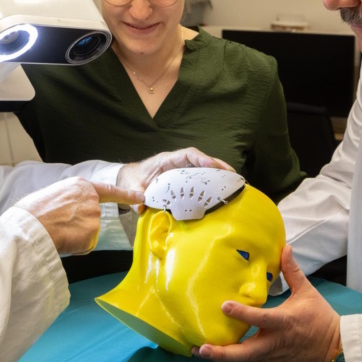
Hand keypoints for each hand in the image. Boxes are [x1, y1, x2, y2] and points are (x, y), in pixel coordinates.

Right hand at [16, 177, 143, 255]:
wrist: (30, 227)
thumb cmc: (33, 212)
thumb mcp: (52, 194)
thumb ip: (69, 200)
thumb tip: (68, 211)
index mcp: (81, 186)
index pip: (109, 191)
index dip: (126, 195)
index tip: (140, 196)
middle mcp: (92, 200)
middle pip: (93, 218)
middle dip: (79, 226)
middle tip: (58, 226)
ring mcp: (94, 217)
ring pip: (88, 233)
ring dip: (75, 237)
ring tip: (57, 231)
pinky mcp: (93, 235)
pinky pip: (85, 246)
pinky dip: (75, 247)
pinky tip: (62, 240)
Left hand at [115, 148, 232, 196]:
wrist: (129, 177)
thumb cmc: (132, 179)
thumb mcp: (131, 187)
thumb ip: (136, 195)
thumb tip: (141, 206)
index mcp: (165, 160)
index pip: (187, 154)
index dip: (201, 158)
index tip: (213, 166)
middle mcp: (176, 162)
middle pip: (199, 159)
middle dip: (216, 164)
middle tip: (231, 173)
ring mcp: (180, 169)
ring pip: (201, 167)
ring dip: (216, 172)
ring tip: (231, 181)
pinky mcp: (182, 177)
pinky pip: (198, 176)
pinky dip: (209, 180)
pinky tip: (219, 189)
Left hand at [194, 246, 341, 361]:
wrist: (336, 351)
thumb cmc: (321, 319)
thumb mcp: (308, 293)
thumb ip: (292, 272)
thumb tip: (286, 248)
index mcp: (283, 323)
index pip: (260, 319)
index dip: (242, 314)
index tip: (224, 306)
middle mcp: (274, 343)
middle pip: (244, 354)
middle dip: (222, 353)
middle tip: (202, 348)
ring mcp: (272, 357)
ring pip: (244, 360)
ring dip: (222, 356)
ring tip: (198, 350)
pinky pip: (250, 360)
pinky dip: (234, 357)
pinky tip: (218, 351)